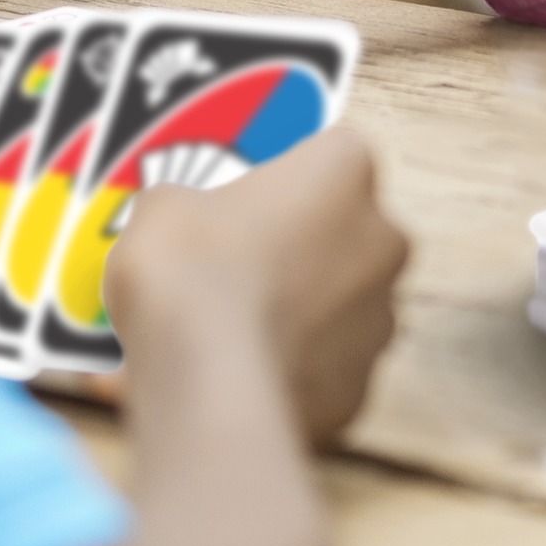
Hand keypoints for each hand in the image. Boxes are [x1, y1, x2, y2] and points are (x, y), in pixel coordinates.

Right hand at [108, 128, 408, 447]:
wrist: (205, 383)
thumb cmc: (190, 269)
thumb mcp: (163, 206)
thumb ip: (192, 203)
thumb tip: (188, 223)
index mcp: (345, 171)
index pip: (327, 155)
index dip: (283, 178)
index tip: (244, 201)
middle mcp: (383, 239)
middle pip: (344, 232)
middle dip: (299, 246)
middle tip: (235, 263)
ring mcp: (380, 319)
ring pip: (340, 305)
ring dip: (300, 310)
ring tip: (232, 329)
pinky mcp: (361, 389)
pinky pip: (325, 369)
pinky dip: (293, 371)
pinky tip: (240, 375)